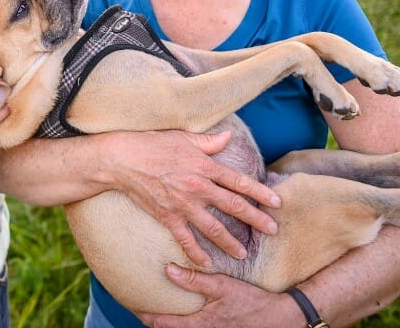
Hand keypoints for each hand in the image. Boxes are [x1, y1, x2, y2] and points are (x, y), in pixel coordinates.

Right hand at [111, 130, 279, 265]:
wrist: (123, 159)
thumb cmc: (152, 143)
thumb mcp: (183, 138)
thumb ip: (209, 141)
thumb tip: (229, 136)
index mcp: (204, 166)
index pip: (238, 181)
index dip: (259, 192)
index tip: (276, 202)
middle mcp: (198, 186)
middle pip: (233, 205)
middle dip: (255, 218)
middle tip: (272, 230)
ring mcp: (183, 203)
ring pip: (213, 227)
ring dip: (230, 242)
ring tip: (244, 253)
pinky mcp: (167, 216)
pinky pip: (185, 238)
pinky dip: (196, 252)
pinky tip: (207, 263)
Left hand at [138, 265, 298, 327]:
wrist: (278, 318)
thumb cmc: (251, 301)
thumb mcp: (222, 286)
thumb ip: (194, 279)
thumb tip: (168, 269)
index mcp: (201, 324)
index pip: (165, 325)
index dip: (147, 317)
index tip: (135, 308)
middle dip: (155, 323)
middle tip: (142, 311)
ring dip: (170, 326)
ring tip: (158, 314)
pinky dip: (185, 325)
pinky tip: (184, 316)